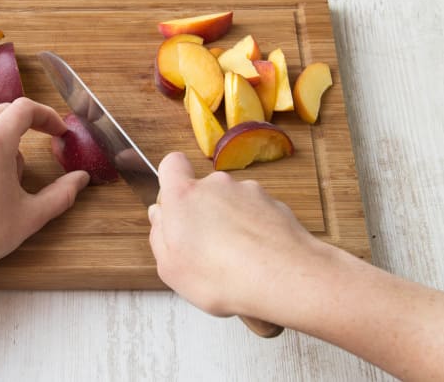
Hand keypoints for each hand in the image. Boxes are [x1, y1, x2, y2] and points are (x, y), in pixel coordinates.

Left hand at [0, 98, 89, 308]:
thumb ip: (62, 194)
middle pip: (5, 112)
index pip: (25, 109)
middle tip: (44, 145)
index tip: (59, 131)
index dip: (48, 116)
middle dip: (28, 126)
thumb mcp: (30, 216)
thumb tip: (81, 179)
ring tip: (12, 178)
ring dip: (6, 139)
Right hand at [148, 152, 324, 318]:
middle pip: (203, 190)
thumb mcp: (170, 267)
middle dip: (202, 214)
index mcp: (184, 195)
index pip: (171, 164)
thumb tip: (160, 217)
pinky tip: (257, 259)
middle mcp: (216, 185)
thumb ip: (159, 236)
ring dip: (230, 224)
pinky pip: (256, 215)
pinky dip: (254, 231)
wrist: (283, 279)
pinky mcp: (274, 205)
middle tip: (204, 249)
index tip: (173, 205)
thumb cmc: (223, 276)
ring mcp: (248, 192)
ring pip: (231, 203)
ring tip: (235, 260)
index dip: (170, 180)